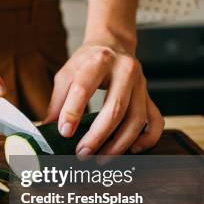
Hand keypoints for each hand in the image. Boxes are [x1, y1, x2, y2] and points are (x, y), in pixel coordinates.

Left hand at [44, 41, 163, 156]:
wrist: (113, 45)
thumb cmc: (87, 62)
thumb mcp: (67, 74)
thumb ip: (57, 102)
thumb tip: (47, 130)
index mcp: (99, 61)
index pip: (84, 88)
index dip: (72, 112)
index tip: (64, 132)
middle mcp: (125, 71)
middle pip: (115, 108)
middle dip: (97, 136)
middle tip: (82, 153)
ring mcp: (141, 85)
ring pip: (136, 120)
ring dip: (118, 144)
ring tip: (100, 158)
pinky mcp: (149, 96)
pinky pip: (155, 122)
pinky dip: (146, 140)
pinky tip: (131, 150)